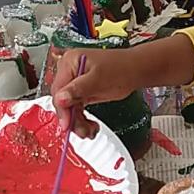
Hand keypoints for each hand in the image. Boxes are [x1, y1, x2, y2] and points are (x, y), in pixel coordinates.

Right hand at [50, 31, 192, 117]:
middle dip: (72, 118)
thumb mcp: (98, 79)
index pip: (58, 90)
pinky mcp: (81, 92)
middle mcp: (69, 72)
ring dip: (77, 122)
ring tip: (90, 130)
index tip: (67, 125)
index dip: (62, 110)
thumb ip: (78, 90)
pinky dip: (82, 119)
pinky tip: (91, 126)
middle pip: (62, 101)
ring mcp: (75, 83)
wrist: (135, 70)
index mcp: (69, 62)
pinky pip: (76, 109)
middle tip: (82, 131)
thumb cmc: (121, 68)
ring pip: (69, 108)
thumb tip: (60, 98)